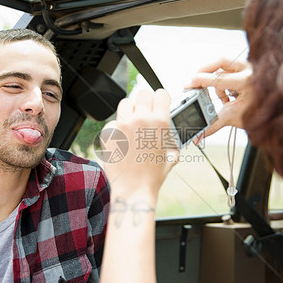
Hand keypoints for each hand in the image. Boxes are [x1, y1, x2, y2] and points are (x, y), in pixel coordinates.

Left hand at [102, 89, 178, 203]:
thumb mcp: (171, 156)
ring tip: (131, 124)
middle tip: (144, 113)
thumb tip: (173, 137)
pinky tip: (121, 140)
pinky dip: (116, 129)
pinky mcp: (109, 133)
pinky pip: (112, 122)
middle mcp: (141, 119)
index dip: (161, 98)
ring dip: (129, 111)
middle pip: (142, 93)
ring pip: (125, 103)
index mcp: (160, 122)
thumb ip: (172, 141)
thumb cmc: (153, 176)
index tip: (158, 103)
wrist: (134, 189)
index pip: (160, 93)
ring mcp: (123, 125)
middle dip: (145, 102)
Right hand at [186, 58, 252, 143]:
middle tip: (195, 81)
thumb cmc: (259, 114)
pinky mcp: (248, 69)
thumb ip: (213, 124)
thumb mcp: (234, 118)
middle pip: (220, 62)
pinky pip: (230, 70)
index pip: (218, 78)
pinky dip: (225, 82)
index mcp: (247, 82)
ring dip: (217, 81)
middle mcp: (249, 70)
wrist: (277, 113)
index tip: (189, 85)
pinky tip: (230, 96)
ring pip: (224, 66)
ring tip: (224, 99)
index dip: (200, 81)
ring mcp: (250, 67)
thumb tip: (198, 136)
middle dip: (205, 71)